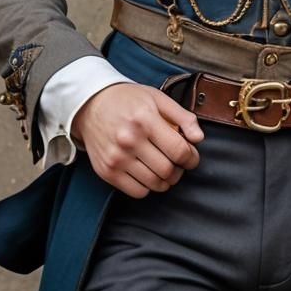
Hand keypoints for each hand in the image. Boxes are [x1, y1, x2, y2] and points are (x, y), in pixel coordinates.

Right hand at [71, 82, 203, 197]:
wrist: (91, 105)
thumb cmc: (128, 100)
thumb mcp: (158, 98)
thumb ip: (183, 116)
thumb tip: (198, 138)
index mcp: (145, 119)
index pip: (178, 150)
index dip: (191, 157)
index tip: (191, 156)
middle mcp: (129, 140)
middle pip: (168, 170)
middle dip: (180, 169)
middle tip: (178, 162)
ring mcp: (116, 158)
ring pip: (154, 184)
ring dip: (166, 180)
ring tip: (165, 167)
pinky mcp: (107, 172)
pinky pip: (137, 192)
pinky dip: (148, 186)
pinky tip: (148, 172)